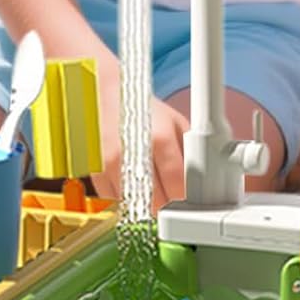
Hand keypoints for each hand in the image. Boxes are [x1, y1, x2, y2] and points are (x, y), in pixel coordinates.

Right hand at [89, 74, 189, 211]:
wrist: (109, 94)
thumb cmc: (144, 108)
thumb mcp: (176, 123)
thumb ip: (188, 151)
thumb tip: (202, 178)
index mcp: (160, 138)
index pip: (177, 184)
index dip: (184, 197)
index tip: (187, 199)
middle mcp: (134, 152)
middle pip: (156, 200)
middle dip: (167, 205)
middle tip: (172, 200)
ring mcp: (112, 163)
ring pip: (135, 204)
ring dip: (147, 205)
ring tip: (154, 193)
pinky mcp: (97, 171)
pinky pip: (115, 200)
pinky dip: (126, 199)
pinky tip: (133, 186)